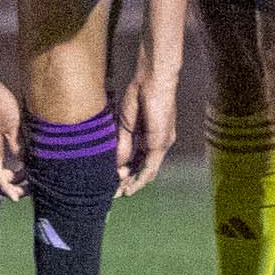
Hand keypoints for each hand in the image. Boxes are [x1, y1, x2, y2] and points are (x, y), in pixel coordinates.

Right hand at [116, 67, 178, 194]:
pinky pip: (150, 167)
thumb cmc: (139, 95)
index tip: (113, 180)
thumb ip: (122, 145)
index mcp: (149, 136)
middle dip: (129, 181)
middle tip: (115, 192)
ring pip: (148, 171)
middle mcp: (158, 143)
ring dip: (134, 183)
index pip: (138, 159)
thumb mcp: (126, 124)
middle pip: (143, 168)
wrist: (151, 81)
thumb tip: (118, 165)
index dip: (126, 171)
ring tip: (120, 193)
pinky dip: (139, 178)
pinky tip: (130, 186)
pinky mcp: (161, 144)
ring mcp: (161, 144)